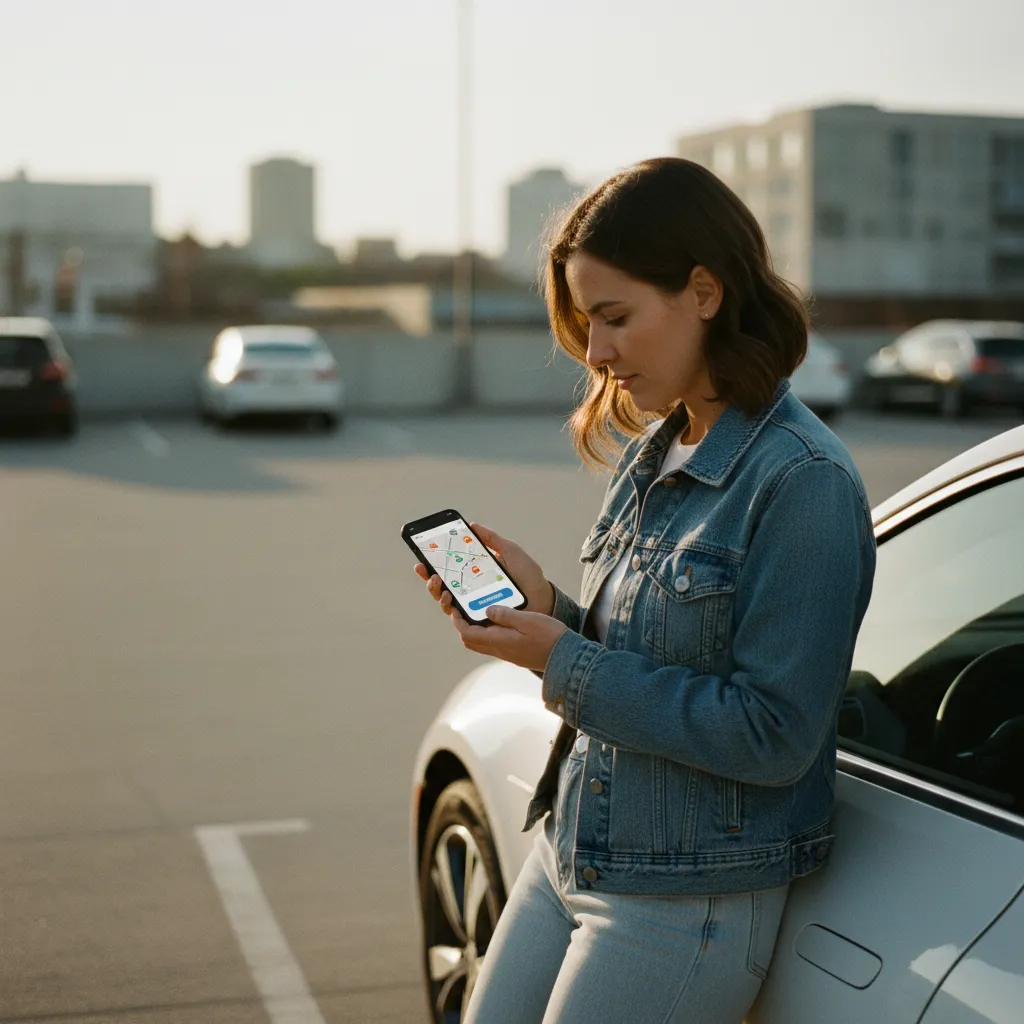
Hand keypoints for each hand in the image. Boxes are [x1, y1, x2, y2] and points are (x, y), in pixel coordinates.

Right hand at [413, 522, 554, 618]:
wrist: (542, 598)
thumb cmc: (528, 576)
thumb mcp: (510, 552)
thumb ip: (492, 539)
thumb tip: (472, 526)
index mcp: (475, 574)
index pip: (449, 568)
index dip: (433, 562)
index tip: (423, 555)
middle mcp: (470, 591)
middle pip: (441, 586)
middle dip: (428, 578)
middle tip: (429, 571)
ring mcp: (473, 607)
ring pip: (445, 602)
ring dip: (435, 592)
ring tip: (440, 584)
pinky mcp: (478, 621)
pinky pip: (458, 618)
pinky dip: (449, 608)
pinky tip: (449, 599)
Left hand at [451, 604, 569, 672]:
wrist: (566, 658)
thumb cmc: (549, 637)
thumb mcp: (527, 620)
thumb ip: (505, 615)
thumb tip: (487, 610)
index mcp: (499, 641)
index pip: (468, 634)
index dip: (458, 622)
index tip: (455, 609)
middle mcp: (499, 650)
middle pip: (471, 641)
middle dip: (463, 626)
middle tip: (464, 609)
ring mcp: (506, 653)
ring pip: (481, 644)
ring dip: (475, 630)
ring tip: (480, 612)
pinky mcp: (514, 653)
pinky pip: (493, 643)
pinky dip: (488, 632)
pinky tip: (498, 619)